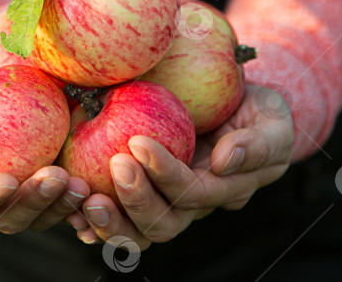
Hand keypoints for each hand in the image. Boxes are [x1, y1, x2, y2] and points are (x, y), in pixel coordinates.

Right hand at [0, 71, 89, 232]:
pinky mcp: (43, 185)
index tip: (6, 180)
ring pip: (40, 215)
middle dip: (33, 202)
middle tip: (55, 176)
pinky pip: (62, 199)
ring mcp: (19, 196)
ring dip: (60, 203)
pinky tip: (96, 183)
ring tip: (80, 183)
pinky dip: (78, 197)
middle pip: (9, 217)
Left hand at [67, 84, 293, 247]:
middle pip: (162, 222)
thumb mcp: (272, 121)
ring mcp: (164, 203)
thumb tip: (224, 160)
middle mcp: (190, 204)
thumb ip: (258, 143)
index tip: (138, 142)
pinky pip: (116, 217)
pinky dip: (91, 220)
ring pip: (137, 232)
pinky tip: (69, 208)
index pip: (192, 192)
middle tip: (113, 164)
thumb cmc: (257, 112)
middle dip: (135, 200)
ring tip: (82, 197)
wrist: (235, 107)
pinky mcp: (140, 195)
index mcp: (222, 189)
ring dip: (109, 220)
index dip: (166, 174)